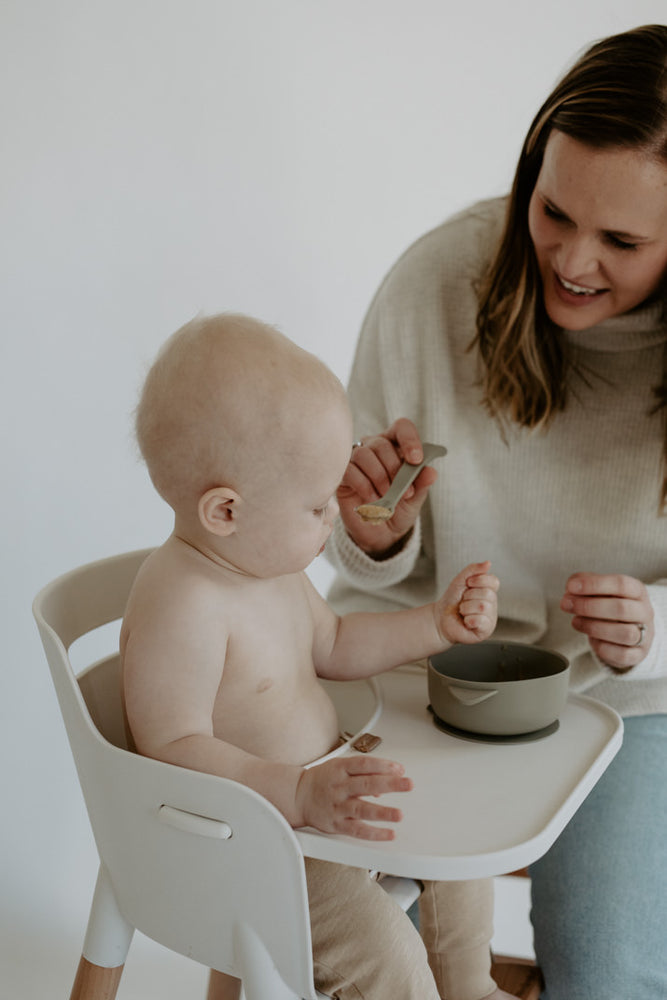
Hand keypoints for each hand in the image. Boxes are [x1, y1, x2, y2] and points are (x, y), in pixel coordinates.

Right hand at [294, 756, 412, 840]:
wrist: (297, 796)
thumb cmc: (322, 779)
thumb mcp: (339, 767)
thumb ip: (362, 774)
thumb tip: (384, 786)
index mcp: (340, 769)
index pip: (364, 764)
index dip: (383, 765)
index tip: (400, 769)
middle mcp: (340, 787)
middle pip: (367, 784)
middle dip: (390, 784)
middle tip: (408, 784)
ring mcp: (338, 806)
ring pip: (362, 809)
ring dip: (382, 812)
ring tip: (399, 815)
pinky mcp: (337, 824)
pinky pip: (357, 830)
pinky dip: (374, 833)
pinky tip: (388, 834)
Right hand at [337, 418, 437, 555]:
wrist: (381, 533)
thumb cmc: (399, 508)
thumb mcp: (415, 498)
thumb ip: (422, 483)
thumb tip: (431, 472)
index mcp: (396, 446)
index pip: (402, 428)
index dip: (409, 440)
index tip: (416, 460)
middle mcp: (374, 447)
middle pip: (382, 444)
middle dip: (394, 469)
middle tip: (404, 493)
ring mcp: (356, 459)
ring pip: (364, 455)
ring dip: (379, 478)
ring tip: (387, 497)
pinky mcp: (343, 474)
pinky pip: (350, 470)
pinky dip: (364, 486)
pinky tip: (372, 500)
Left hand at [434, 560, 498, 644]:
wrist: (440, 618)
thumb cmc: (452, 600)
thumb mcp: (460, 580)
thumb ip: (473, 570)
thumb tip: (488, 563)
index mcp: (489, 592)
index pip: (494, 581)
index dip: (479, 580)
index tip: (467, 584)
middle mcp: (492, 605)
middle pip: (487, 594)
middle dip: (469, 596)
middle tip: (463, 602)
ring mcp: (490, 618)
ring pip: (482, 607)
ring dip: (466, 608)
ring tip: (463, 612)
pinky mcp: (486, 630)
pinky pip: (480, 621)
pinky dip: (468, 619)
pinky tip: (466, 621)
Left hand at [561, 572, 653, 672]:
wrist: (628, 631)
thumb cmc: (610, 605)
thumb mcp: (600, 589)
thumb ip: (584, 583)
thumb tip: (570, 588)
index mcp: (637, 591)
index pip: (621, 584)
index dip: (594, 585)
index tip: (571, 587)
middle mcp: (645, 612)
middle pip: (621, 609)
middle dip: (588, 606)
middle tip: (566, 605)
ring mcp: (644, 635)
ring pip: (624, 633)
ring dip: (593, 627)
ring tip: (575, 621)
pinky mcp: (637, 655)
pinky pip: (621, 654)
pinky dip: (601, 647)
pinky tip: (590, 639)